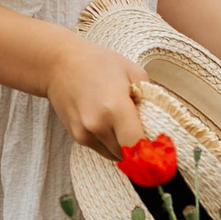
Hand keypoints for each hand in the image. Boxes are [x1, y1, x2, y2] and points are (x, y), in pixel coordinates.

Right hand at [47, 37, 151, 158]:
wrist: (60, 64)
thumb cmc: (98, 63)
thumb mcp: (131, 71)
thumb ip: (150, 96)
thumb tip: (161, 120)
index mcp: (116, 108)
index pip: (138, 147)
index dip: (151, 152)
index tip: (160, 149)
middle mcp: (98, 125)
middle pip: (128, 155)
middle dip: (140, 148)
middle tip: (146, 132)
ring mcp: (85, 133)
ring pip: (115, 156)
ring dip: (125, 147)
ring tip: (126, 124)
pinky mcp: (77, 137)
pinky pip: (102, 150)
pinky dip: (111, 143)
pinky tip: (111, 124)